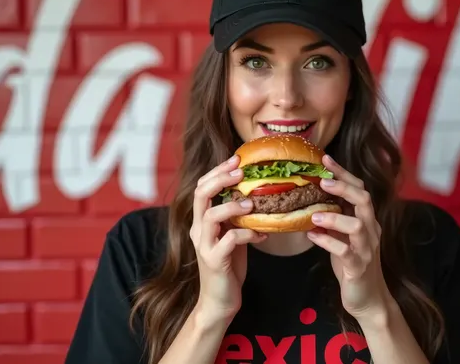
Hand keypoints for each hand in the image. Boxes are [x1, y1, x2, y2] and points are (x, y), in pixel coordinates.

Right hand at [190, 155, 266, 321]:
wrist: (219, 300)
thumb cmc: (229, 265)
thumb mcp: (232, 235)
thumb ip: (236, 217)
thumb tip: (257, 193)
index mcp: (201, 221)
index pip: (202, 186)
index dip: (217, 171)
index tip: (237, 159)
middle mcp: (198, 230)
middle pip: (201, 194)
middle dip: (221, 178)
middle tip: (241, 171)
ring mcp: (204, 245)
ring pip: (210, 216)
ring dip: (232, 206)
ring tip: (252, 203)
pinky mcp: (214, 261)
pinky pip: (230, 240)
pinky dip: (247, 233)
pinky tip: (261, 234)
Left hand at [306, 155, 391, 319]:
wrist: (368, 299)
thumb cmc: (352, 264)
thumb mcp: (343, 237)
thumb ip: (334, 218)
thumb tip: (310, 199)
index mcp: (367, 220)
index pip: (359, 189)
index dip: (343, 173)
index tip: (325, 158)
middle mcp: (370, 230)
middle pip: (364, 200)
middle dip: (344, 187)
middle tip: (322, 180)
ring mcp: (366, 249)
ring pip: (357, 225)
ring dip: (334, 217)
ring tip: (313, 215)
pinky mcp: (358, 267)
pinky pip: (345, 251)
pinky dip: (327, 242)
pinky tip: (312, 236)